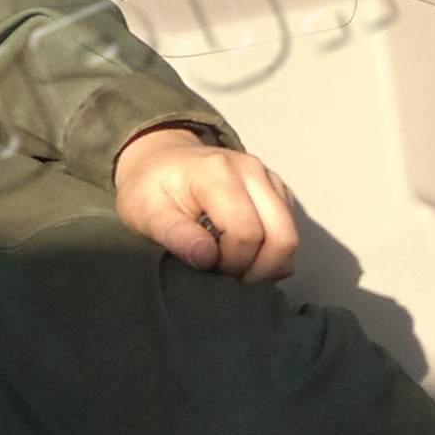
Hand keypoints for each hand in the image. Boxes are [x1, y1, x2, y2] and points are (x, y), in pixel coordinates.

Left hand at [113, 126, 299, 282]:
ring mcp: (269, 179)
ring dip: (268, 264)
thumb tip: (207, 258)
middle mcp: (252, 171)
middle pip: (281, 237)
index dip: (230, 262)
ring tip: (234, 268)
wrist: (161, 158)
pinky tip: (244, 256)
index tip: (206, 266)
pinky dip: (272, 253)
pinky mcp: (277, 191)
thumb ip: (175, 234)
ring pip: (290, 237)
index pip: (246, 233)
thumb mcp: (145, 212)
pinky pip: (289, 231)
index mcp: (218, 172)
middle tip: (226, 276)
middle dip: (258, 270)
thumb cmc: (150, 187)